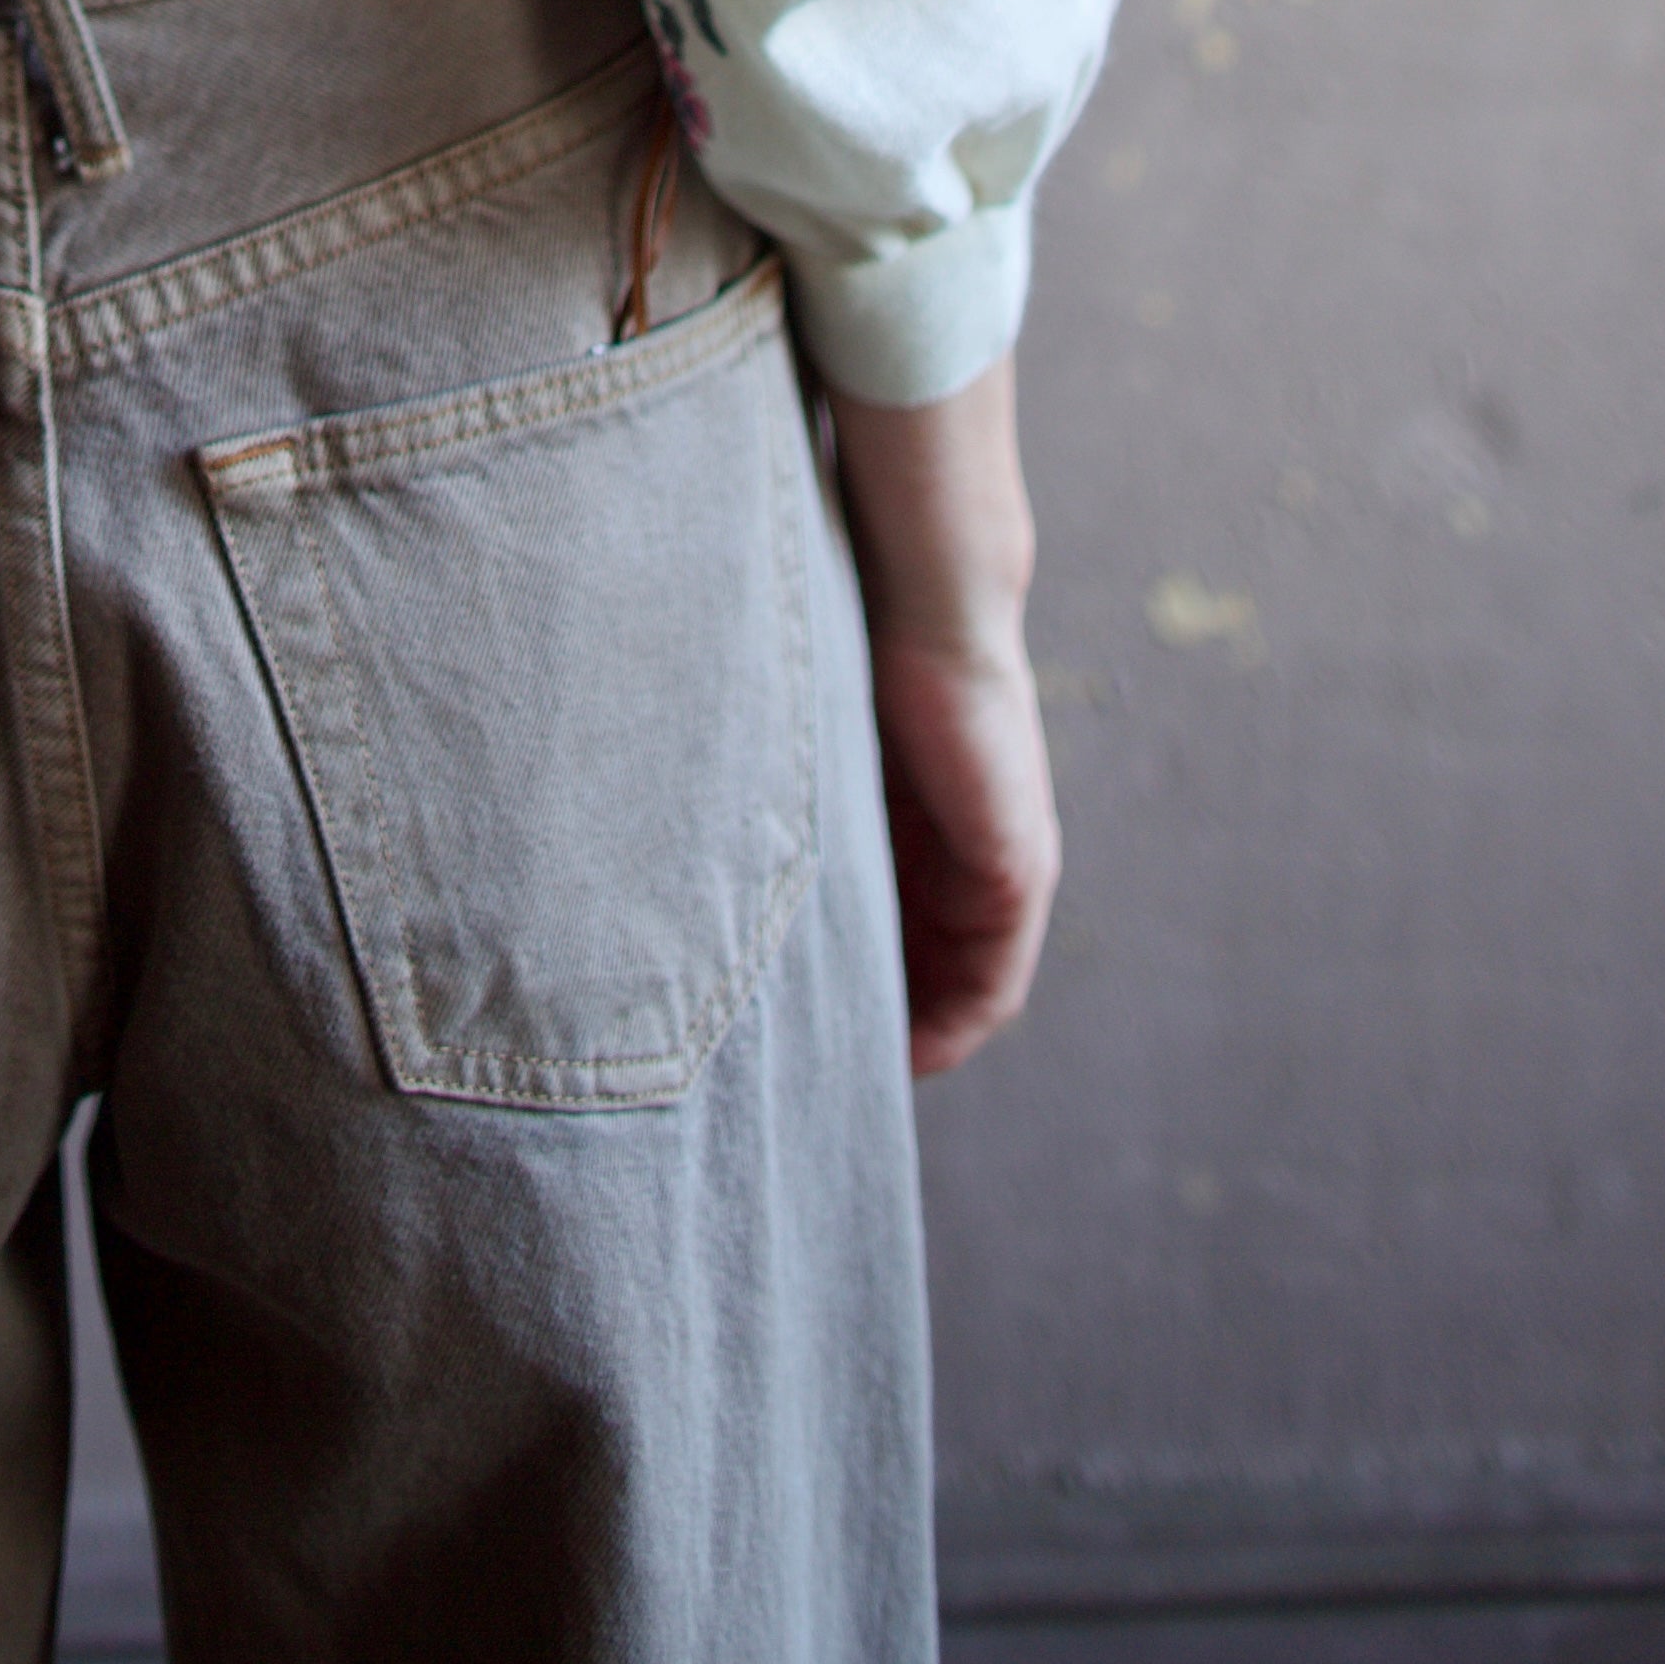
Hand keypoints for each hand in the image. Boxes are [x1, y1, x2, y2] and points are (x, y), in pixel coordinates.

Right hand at [825, 358, 1061, 1079]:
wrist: (921, 590)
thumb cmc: (837, 643)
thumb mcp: (791, 745)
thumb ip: (761, 790)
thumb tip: (648, 828)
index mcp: (901, 817)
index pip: (883, 930)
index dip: (847, 985)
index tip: (792, 1035)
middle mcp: (954, 848)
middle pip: (921, 970)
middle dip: (874, 1021)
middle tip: (813, 1071)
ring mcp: (994, 860)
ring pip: (959, 984)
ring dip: (911, 1030)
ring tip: (849, 1073)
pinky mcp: (1017, 866)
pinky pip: (994, 979)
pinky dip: (952, 1020)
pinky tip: (908, 1050)